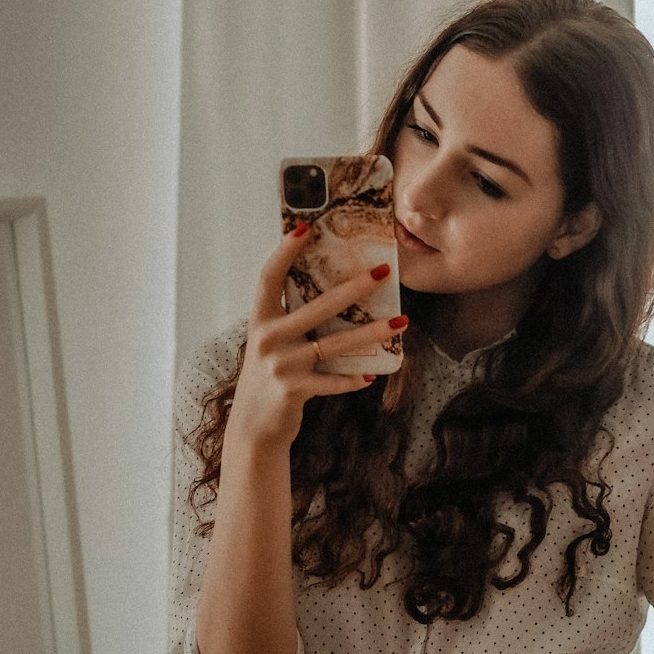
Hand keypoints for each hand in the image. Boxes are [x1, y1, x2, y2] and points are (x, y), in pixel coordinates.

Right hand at [227, 224, 405, 449]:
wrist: (253, 427)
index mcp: (260, 320)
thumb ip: (292, 320)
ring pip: (335, 344)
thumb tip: (334, 293)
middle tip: (383, 272)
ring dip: (371, 333)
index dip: (285, 251)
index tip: (306, 226)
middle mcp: (267, 338)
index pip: (270, 277)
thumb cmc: (269, 377)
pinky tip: (372, 375)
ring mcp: (281, 365)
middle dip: (354, 287)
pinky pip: (332, 381)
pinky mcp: (293, 390)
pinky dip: (353, 379)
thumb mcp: (271, 344)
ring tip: (400, 322)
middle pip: (318, 306)